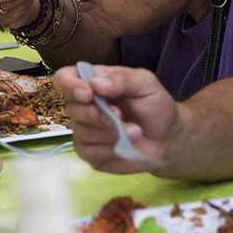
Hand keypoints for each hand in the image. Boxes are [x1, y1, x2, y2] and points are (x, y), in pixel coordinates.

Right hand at [54, 64, 175, 173]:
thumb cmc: (155, 106)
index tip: (88, 94)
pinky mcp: (91, 154)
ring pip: (80, 132)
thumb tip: (94, 83)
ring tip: (134, 130)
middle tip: (120, 115)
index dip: (70, 85)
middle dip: (96, 113)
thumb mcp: (145, 84)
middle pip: (71, 107)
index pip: (64, 78)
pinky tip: (125, 145)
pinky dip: (109, 149)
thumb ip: (122, 78)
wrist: (168, 138)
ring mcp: (85, 131)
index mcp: (93, 83)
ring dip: (109, 132)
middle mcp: (84, 106)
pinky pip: (89, 152)